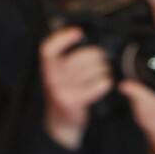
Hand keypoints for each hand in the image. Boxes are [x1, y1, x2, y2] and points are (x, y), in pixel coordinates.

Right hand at [41, 27, 113, 148]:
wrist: (61, 121)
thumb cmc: (65, 90)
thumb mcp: (59, 71)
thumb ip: (65, 54)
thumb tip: (76, 31)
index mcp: (48, 67)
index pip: (48, 49)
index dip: (63, 38)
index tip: (78, 32)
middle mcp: (52, 78)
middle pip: (83, 56)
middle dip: (98, 56)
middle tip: (100, 60)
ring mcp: (62, 90)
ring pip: (95, 69)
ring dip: (104, 70)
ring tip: (101, 73)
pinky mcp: (74, 101)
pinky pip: (100, 84)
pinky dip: (106, 83)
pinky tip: (104, 84)